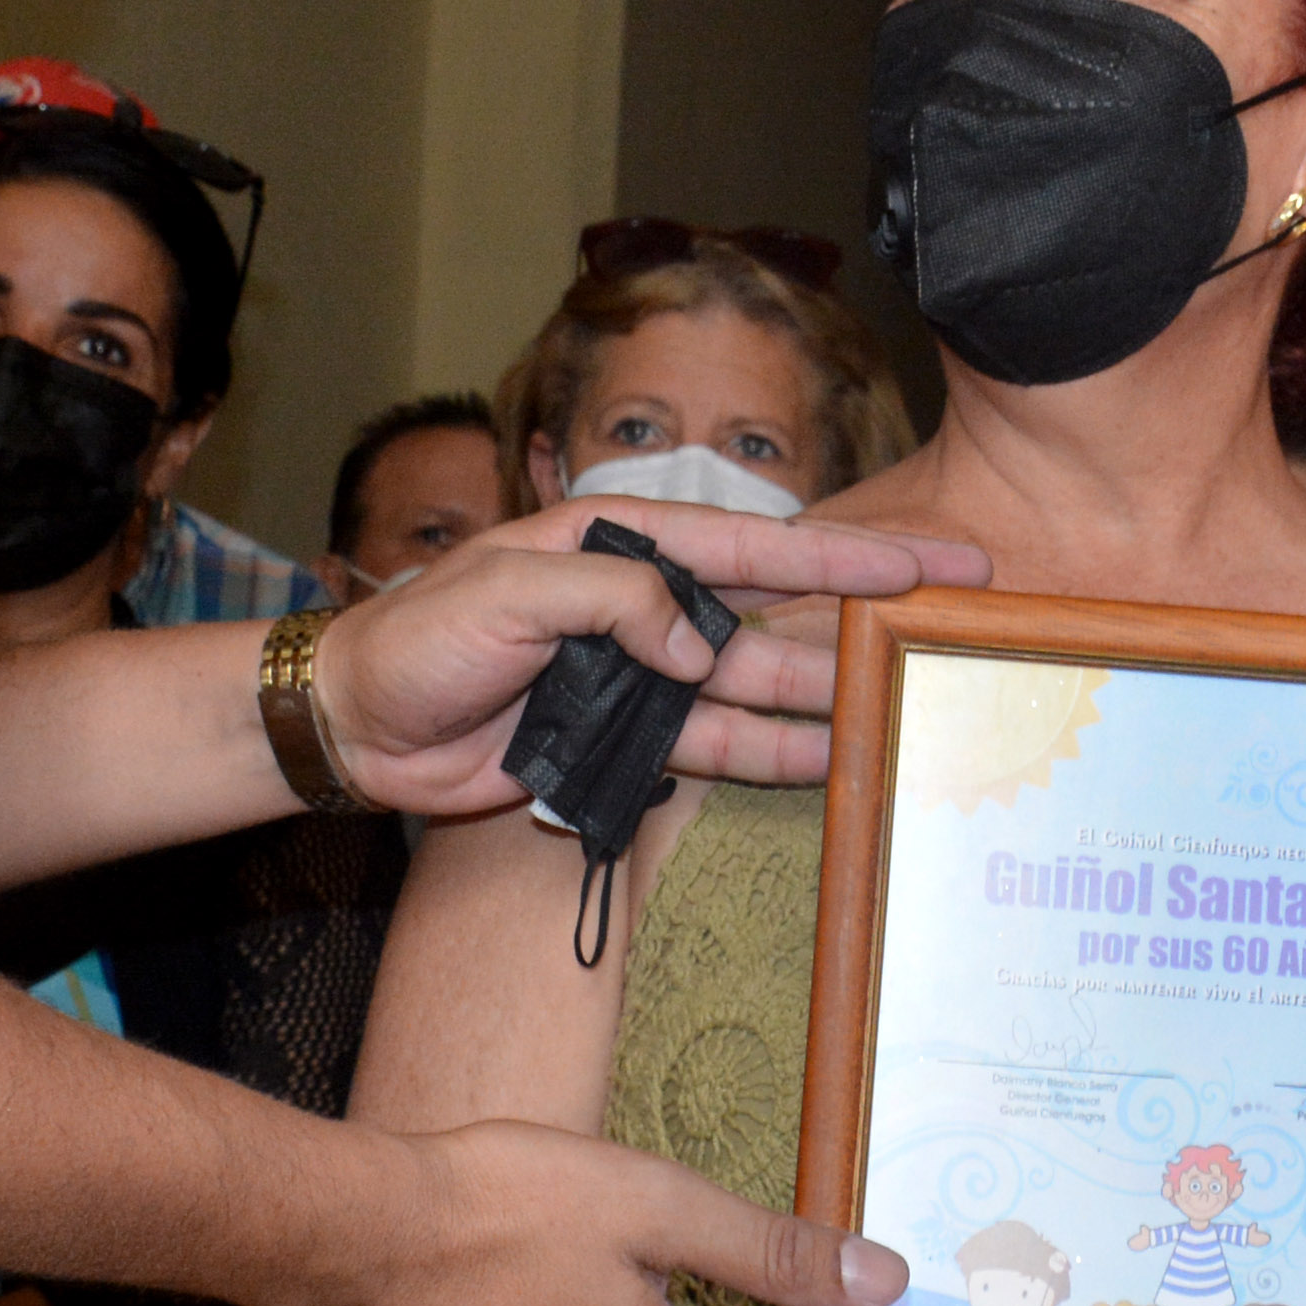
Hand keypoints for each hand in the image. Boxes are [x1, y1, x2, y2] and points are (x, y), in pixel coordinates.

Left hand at [308, 510, 992, 812]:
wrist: (355, 727)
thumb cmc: (416, 639)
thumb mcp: (508, 592)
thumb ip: (613, 603)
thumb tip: (701, 646)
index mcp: (619, 545)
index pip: (751, 546)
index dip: (839, 556)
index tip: (918, 558)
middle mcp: (644, 607)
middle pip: (774, 610)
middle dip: (861, 613)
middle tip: (950, 616)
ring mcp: (638, 677)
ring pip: (754, 684)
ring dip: (825, 694)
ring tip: (902, 704)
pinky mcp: (621, 740)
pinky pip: (711, 746)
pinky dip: (768, 754)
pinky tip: (828, 760)